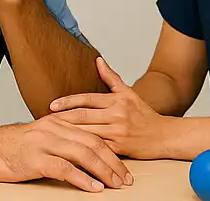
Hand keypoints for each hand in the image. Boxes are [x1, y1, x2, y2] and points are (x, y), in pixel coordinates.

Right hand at [0, 115, 133, 192]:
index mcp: (57, 122)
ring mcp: (45, 143)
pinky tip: (94, 188)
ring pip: (83, 154)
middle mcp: (54, 128)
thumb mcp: (41, 136)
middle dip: (114, 163)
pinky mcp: (36, 159)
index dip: (112, 150)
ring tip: (116, 185)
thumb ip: (62, 139)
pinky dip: (83, 179)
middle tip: (126, 179)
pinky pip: (65, 169)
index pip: (93, 134)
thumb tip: (85, 154)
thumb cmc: (13, 147)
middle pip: (94, 143)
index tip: (125, 167)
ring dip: (104, 171)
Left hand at [50, 58, 171, 160]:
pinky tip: (70, 150)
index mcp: (116, 101)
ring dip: (69, 134)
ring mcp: (118, 133)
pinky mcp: (120, 149)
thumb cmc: (145, 115)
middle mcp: (116, 115)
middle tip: (45, 120)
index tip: (52, 105)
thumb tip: (97, 60)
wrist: (165, 136)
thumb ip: (111, 77)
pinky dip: (83, 149)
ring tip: (52, 134)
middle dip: (63, 118)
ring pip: (88, 133)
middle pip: (83, 116)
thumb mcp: (129, 93)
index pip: (87, 99)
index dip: (68, 102)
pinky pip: (97, 149)